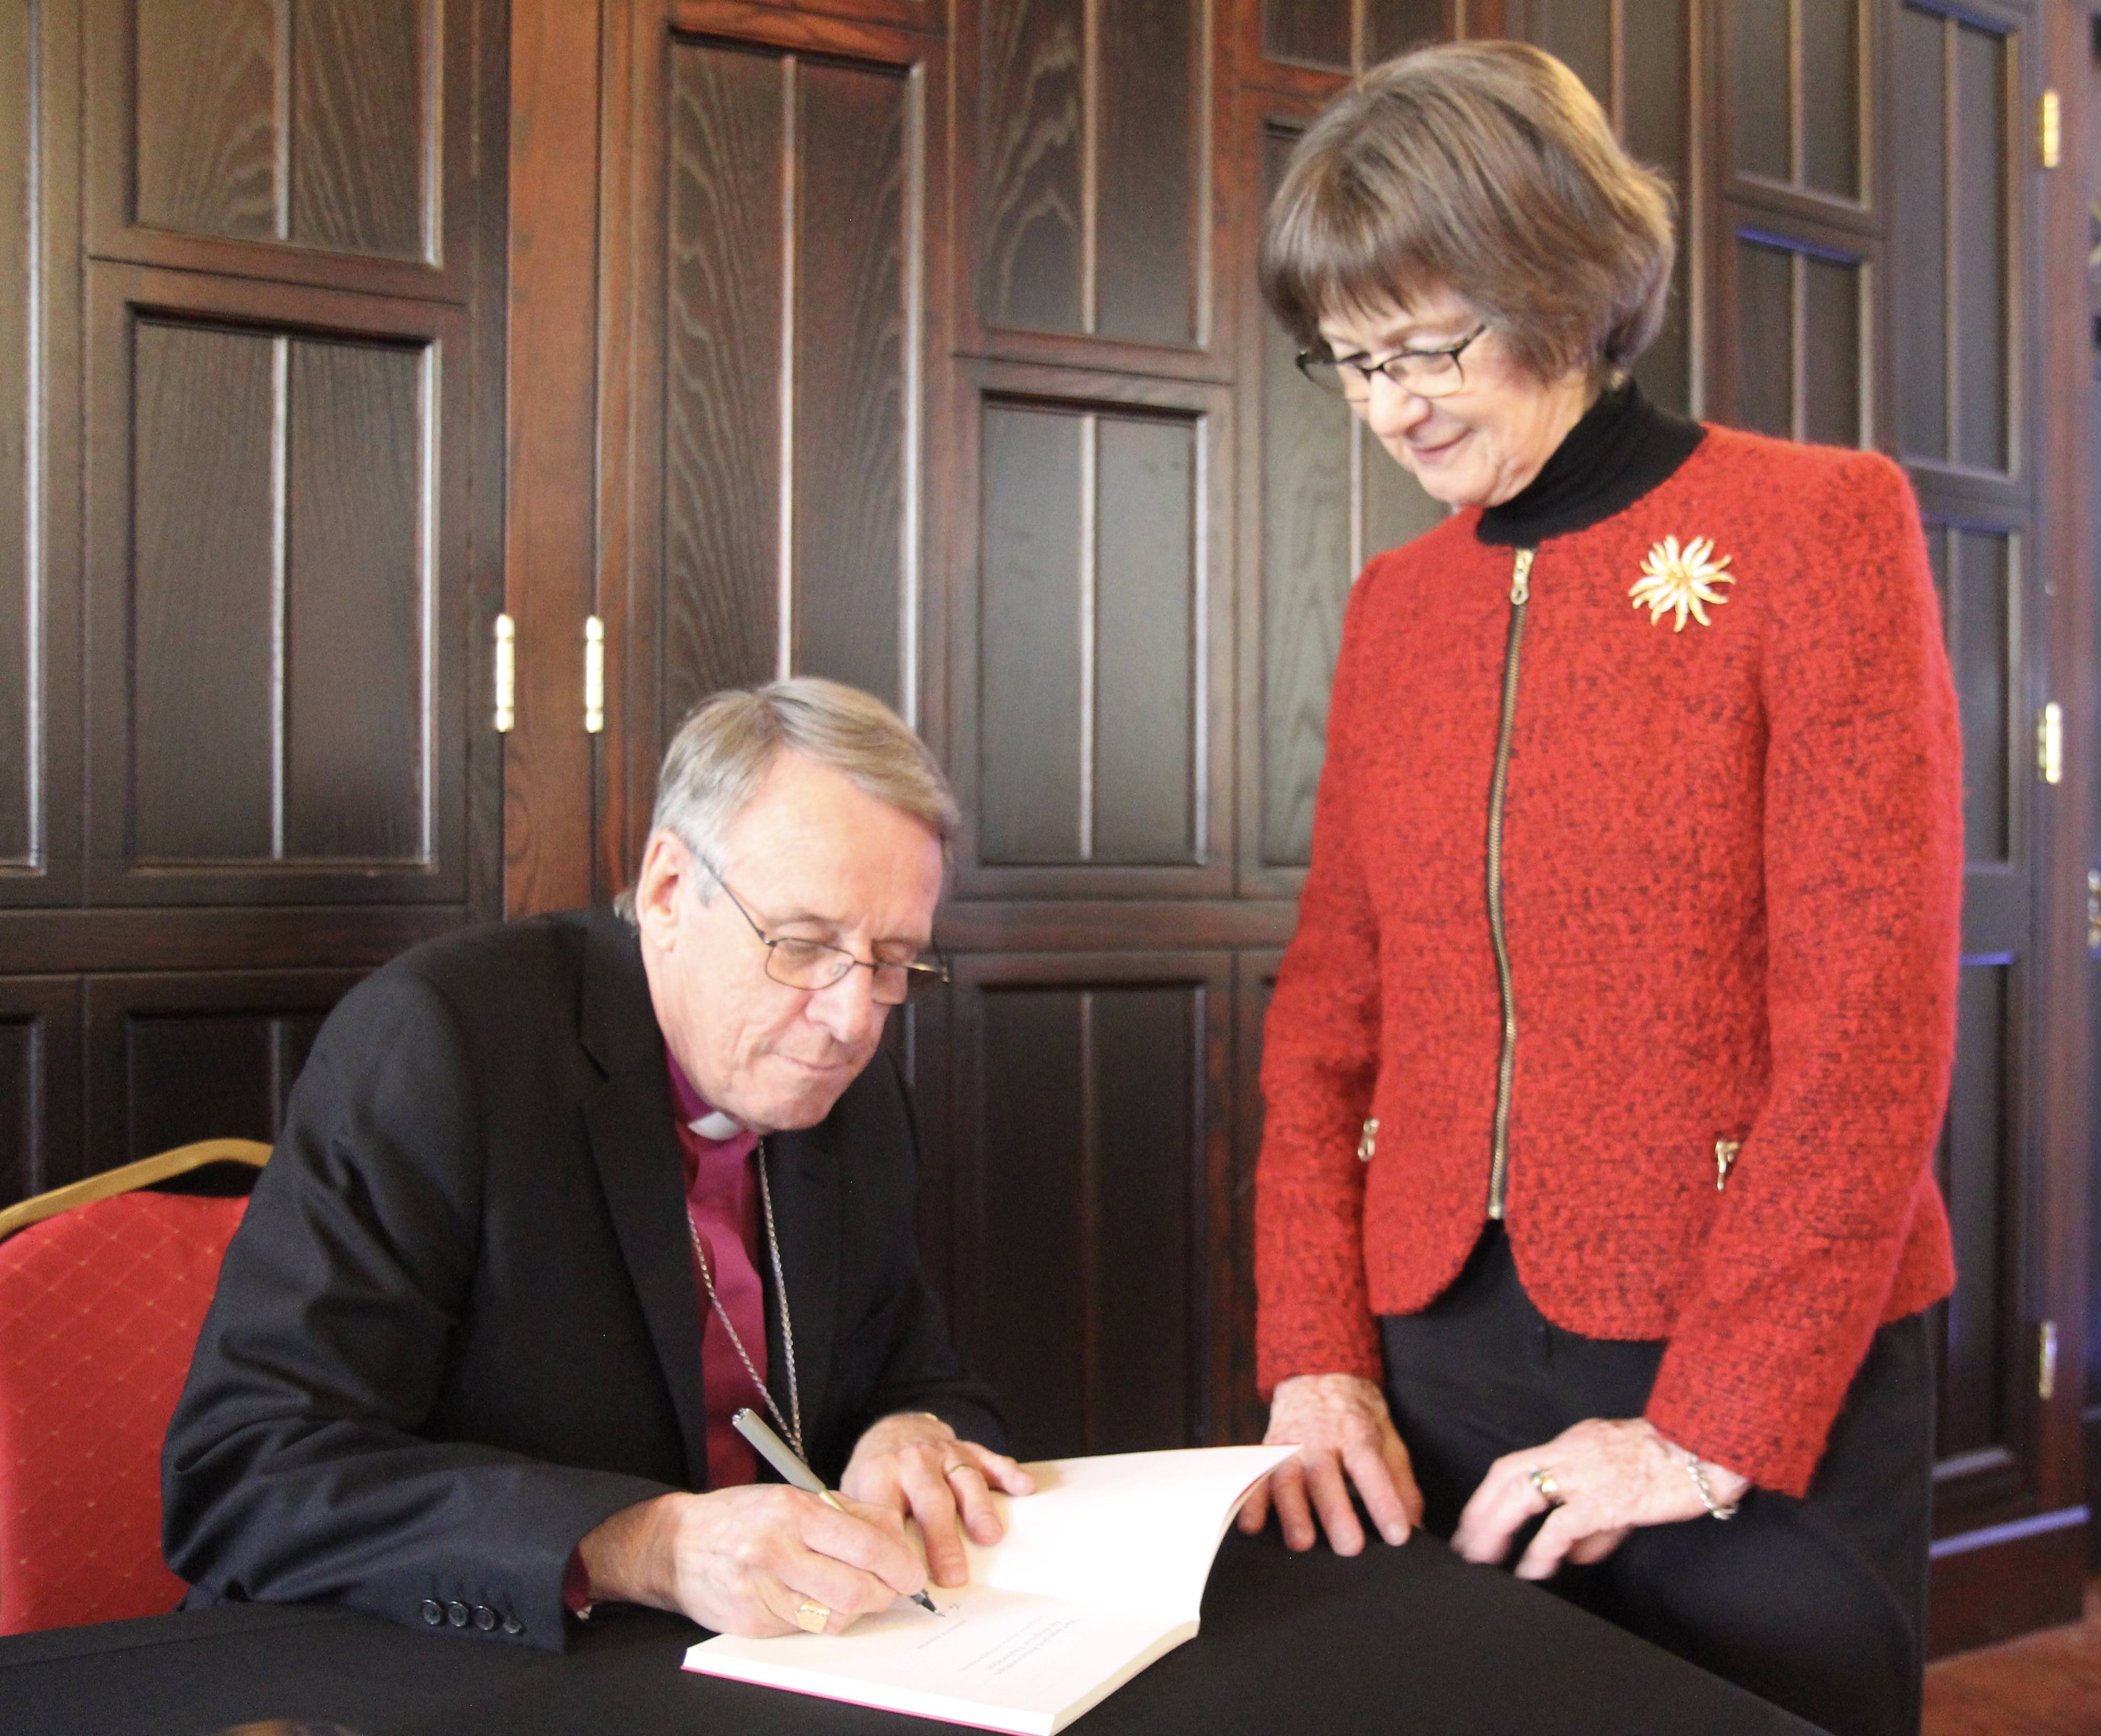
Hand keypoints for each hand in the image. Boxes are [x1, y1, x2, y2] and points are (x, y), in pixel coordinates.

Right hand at [576, 1484, 923, 1635]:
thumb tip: (896, 1537)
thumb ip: (848, 1513)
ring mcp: (763, 1591)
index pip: (866, 1546)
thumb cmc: (743, 1517)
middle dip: (884, 1594)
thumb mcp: (794, 1496)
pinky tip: (821, 1600)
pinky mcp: (754, 1624)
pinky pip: (808, 1628)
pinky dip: (825, 1617)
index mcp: (794, 1512)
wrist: (675, 1545)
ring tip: (858, 1592)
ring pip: (835, 1617)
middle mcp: (778, 1551)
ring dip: (858, 1609)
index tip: (912, 1573)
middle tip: (892, 1589)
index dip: (899, 1565)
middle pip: (856, 1589)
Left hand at [840, 1412, 1035, 1587]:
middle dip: (943, 1540)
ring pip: (964, 1479)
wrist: (893, 1433)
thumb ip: (870, 1530)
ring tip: (991, 1538)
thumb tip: (877, 1583)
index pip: (885, 1514)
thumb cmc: (878, 1479)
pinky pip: (990, 1459)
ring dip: (978, 1509)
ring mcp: (943, 1453)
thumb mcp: (858, 1497)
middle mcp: (912, 1461)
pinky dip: (1008, 1473)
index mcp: (879, 1476)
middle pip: (931, 1500)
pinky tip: (1024, 1487)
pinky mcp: (967, 1449)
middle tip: (953, 1576)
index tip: (904, 1582)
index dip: (895, 1548)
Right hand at [1235, 1373, 1423, 1553]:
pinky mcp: (1267, 1453)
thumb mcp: (1389, 1442)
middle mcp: (1320, 1438)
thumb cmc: (1359, 1421)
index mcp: (1356, 1434)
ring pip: (1287, 1478)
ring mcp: (1289, 1445)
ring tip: (1302, 1543)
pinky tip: (1251, 1526)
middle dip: (1335, 1512)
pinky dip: (1251, 1501)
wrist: (1317, 1379)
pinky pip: (1255, 1476)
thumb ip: (1401, 1484)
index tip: (1397, 1535)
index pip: (1371, 1468)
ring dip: (1293, 1511)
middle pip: (1325, 1475)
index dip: (1383, 1500)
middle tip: (1349, 1547)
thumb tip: (1417, 1528)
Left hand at [1451, 1418, 1750, 1579]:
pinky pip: (1562, 1526)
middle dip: (1480, 1511)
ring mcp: (1586, 1473)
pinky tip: (1531, 1570)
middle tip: (1465, 1546)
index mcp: (1574, 1442)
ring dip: (1497, 1527)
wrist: (1710, 1450)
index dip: (1489, 1494)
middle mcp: (1571, 1451)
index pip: (1516, 1465)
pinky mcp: (1607, 1498)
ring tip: (1484, 1558)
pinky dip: (1541, 1550)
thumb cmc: (1674, 1463)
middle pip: (1507, 1475)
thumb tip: (1570, 1556)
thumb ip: (1594, 1521)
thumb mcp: (1623, 1481)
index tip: (1474, 1521)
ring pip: (1523, 1494)